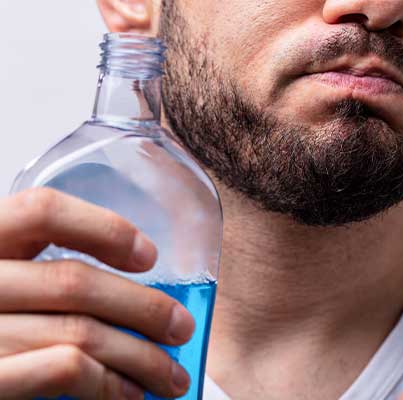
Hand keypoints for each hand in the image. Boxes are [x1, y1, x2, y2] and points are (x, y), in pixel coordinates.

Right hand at [0, 187, 194, 398]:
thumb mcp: (6, 282)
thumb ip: (40, 275)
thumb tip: (131, 288)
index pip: (42, 210)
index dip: (103, 227)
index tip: (149, 256)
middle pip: (75, 281)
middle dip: (144, 308)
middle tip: (181, 327)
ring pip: (79, 331)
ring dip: (140, 356)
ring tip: (172, 374)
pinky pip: (62, 370)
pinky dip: (108, 382)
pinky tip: (131, 393)